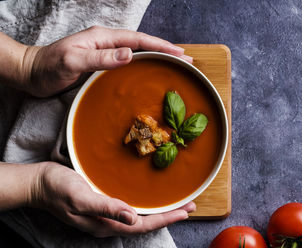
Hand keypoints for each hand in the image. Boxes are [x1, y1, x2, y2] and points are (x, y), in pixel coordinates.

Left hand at [21, 26, 191, 96]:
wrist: (32, 73)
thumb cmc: (49, 67)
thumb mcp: (74, 61)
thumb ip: (101, 58)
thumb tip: (130, 55)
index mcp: (102, 37)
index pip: (138, 40)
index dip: (160, 45)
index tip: (179, 53)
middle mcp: (106, 42)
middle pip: (142, 44)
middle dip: (165, 50)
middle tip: (186, 60)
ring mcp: (105, 52)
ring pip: (137, 52)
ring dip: (156, 57)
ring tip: (175, 65)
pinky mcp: (102, 63)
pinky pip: (128, 62)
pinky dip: (144, 65)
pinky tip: (150, 71)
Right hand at [31, 162, 195, 236]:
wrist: (39, 183)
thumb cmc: (58, 188)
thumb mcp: (80, 197)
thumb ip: (106, 207)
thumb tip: (133, 218)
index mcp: (105, 224)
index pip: (143, 225)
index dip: (166, 219)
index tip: (186, 212)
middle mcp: (109, 223)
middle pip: (146, 223)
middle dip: (169, 216)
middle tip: (190, 206)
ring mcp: (106, 216)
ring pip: (140, 217)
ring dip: (160, 211)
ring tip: (178, 204)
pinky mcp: (103, 206)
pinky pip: (130, 209)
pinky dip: (146, 206)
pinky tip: (151, 200)